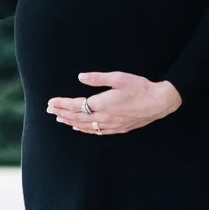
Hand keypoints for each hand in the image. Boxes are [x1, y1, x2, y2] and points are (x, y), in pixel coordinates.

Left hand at [49, 72, 180, 135]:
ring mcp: (111, 125)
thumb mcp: (119, 77)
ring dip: (70, 122)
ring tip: (59, 118)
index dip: (62, 104)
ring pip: (85, 126)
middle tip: (49, 109)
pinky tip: (78, 128)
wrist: (159, 102)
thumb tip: (81, 77)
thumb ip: (98, 78)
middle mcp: (104, 117)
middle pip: (77, 117)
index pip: (76, 105)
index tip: (51, 102)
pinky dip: (84, 130)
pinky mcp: (118, 128)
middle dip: (62, 113)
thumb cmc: (140, 87)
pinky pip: (96, 131)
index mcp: (103, 103)